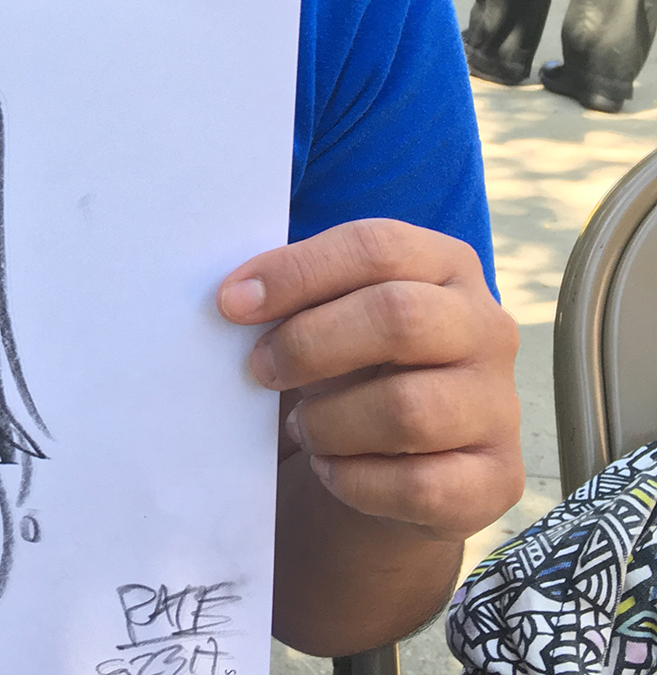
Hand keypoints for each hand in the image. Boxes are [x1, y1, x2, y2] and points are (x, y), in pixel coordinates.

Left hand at [217, 219, 521, 541]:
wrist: (402, 456)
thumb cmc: (354, 362)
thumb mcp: (333, 311)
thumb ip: (299, 294)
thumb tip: (236, 298)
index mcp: (446, 265)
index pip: (375, 246)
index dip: (296, 271)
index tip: (231, 303)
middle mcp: (488, 327)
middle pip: (399, 317)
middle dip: (309, 344)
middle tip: (260, 367)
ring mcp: (501, 405)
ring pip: (408, 410)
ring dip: (330, 422)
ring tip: (302, 426)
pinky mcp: (500, 480)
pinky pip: (420, 486)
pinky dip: (356, 480)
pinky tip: (331, 468)